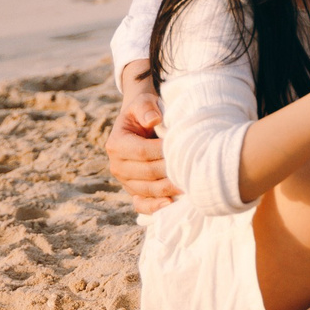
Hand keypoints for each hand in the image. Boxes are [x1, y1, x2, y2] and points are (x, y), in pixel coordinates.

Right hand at [108, 60, 181, 212]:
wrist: (140, 124)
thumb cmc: (145, 112)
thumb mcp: (143, 103)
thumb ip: (146, 108)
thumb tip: (153, 120)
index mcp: (116, 144)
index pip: (142, 152)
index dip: (162, 151)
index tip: (183, 147)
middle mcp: (117, 166)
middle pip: (147, 173)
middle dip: (170, 171)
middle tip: (193, 169)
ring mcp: (124, 181)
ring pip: (147, 190)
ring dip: (168, 190)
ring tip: (189, 185)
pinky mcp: (133, 191)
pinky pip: (141, 204)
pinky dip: (155, 207)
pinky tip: (171, 204)